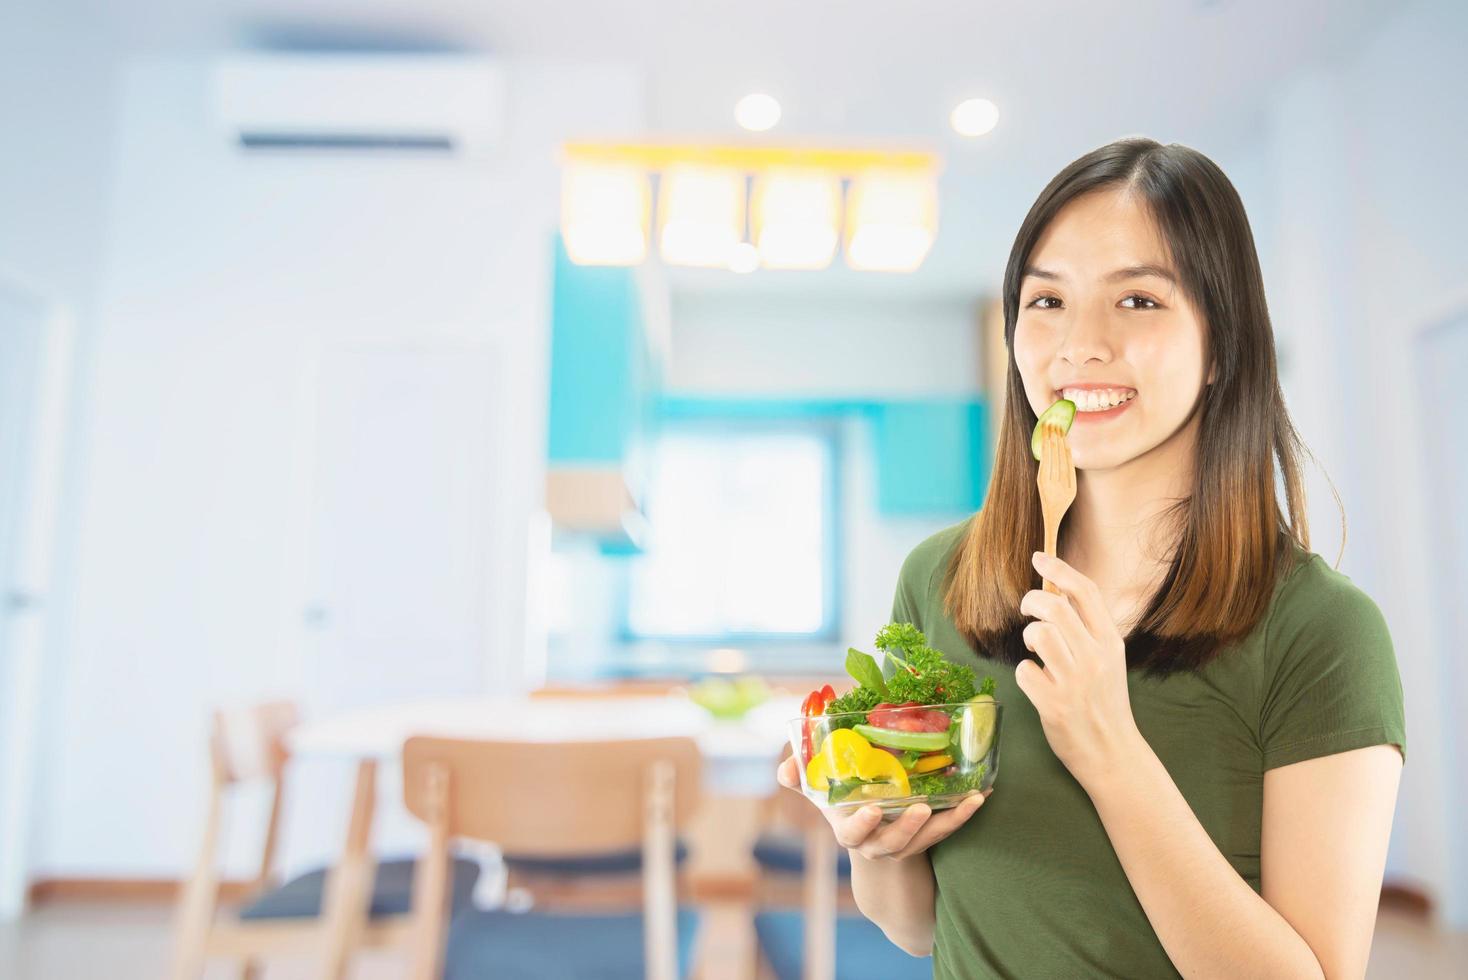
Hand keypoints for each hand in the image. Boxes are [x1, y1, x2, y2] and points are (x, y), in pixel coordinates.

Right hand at [775, 754, 988, 860]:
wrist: (881, 859)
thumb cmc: (850, 813)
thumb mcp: (824, 798)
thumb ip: (802, 780)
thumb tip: (784, 767)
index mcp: (849, 831)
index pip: (851, 832)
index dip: (861, 823)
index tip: (872, 809)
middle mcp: (876, 844)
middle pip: (891, 843)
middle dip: (906, 827)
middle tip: (920, 808)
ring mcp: (904, 846)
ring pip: (926, 839)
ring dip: (947, 821)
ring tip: (967, 801)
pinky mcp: (927, 842)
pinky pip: (947, 831)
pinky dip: (964, 814)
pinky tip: (981, 796)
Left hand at [1017, 551, 1142, 784]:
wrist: (1112, 753)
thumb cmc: (1104, 702)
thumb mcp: (1108, 660)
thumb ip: (1088, 630)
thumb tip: (1057, 593)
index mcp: (1110, 643)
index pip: (1086, 592)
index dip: (1059, 569)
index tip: (1039, 558)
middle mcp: (1095, 658)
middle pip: (1055, 607)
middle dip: (1032, 601)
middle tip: (1028, 610)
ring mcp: (1075, 682)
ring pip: (1039, 634)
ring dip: (1028, 636)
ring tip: (1035, 649)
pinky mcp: (1054, 704)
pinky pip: (1024, 671)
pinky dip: (1024, 672)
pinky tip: (1036, 682)